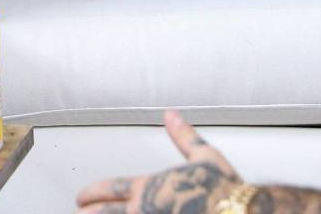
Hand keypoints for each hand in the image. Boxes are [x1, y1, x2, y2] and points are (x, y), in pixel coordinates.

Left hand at [75, 110, 241, 213]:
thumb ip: (184, 137)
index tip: (81, 197)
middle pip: (101, 213)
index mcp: (150, 186)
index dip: (91, 193)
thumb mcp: (205, 156)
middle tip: (76, 213)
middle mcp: (145, 208)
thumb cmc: (225, 190)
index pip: (110, 188)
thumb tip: (171, 115)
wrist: (243, 212)